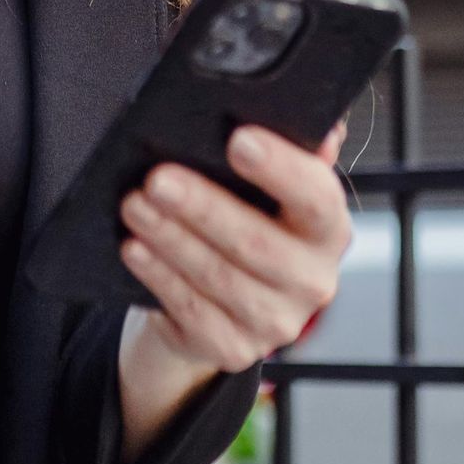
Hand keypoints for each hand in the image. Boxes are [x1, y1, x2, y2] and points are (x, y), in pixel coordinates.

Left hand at [115, 123, 353, 455]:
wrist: (224, 303)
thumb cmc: (249, 223)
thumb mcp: (269, 189)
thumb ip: (290, 152)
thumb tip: (308, 114)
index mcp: (329, 230)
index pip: (318, 198)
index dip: (281, 169)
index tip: (238, 140)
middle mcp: (312, 280)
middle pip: (257, 243)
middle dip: (203, 207)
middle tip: (158, 178)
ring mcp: (276, 322)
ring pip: (218, 277)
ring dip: (170, 238)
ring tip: (135, 205)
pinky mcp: (235, 349)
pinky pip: (191, 310)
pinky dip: (159, 276)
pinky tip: (136, 249)